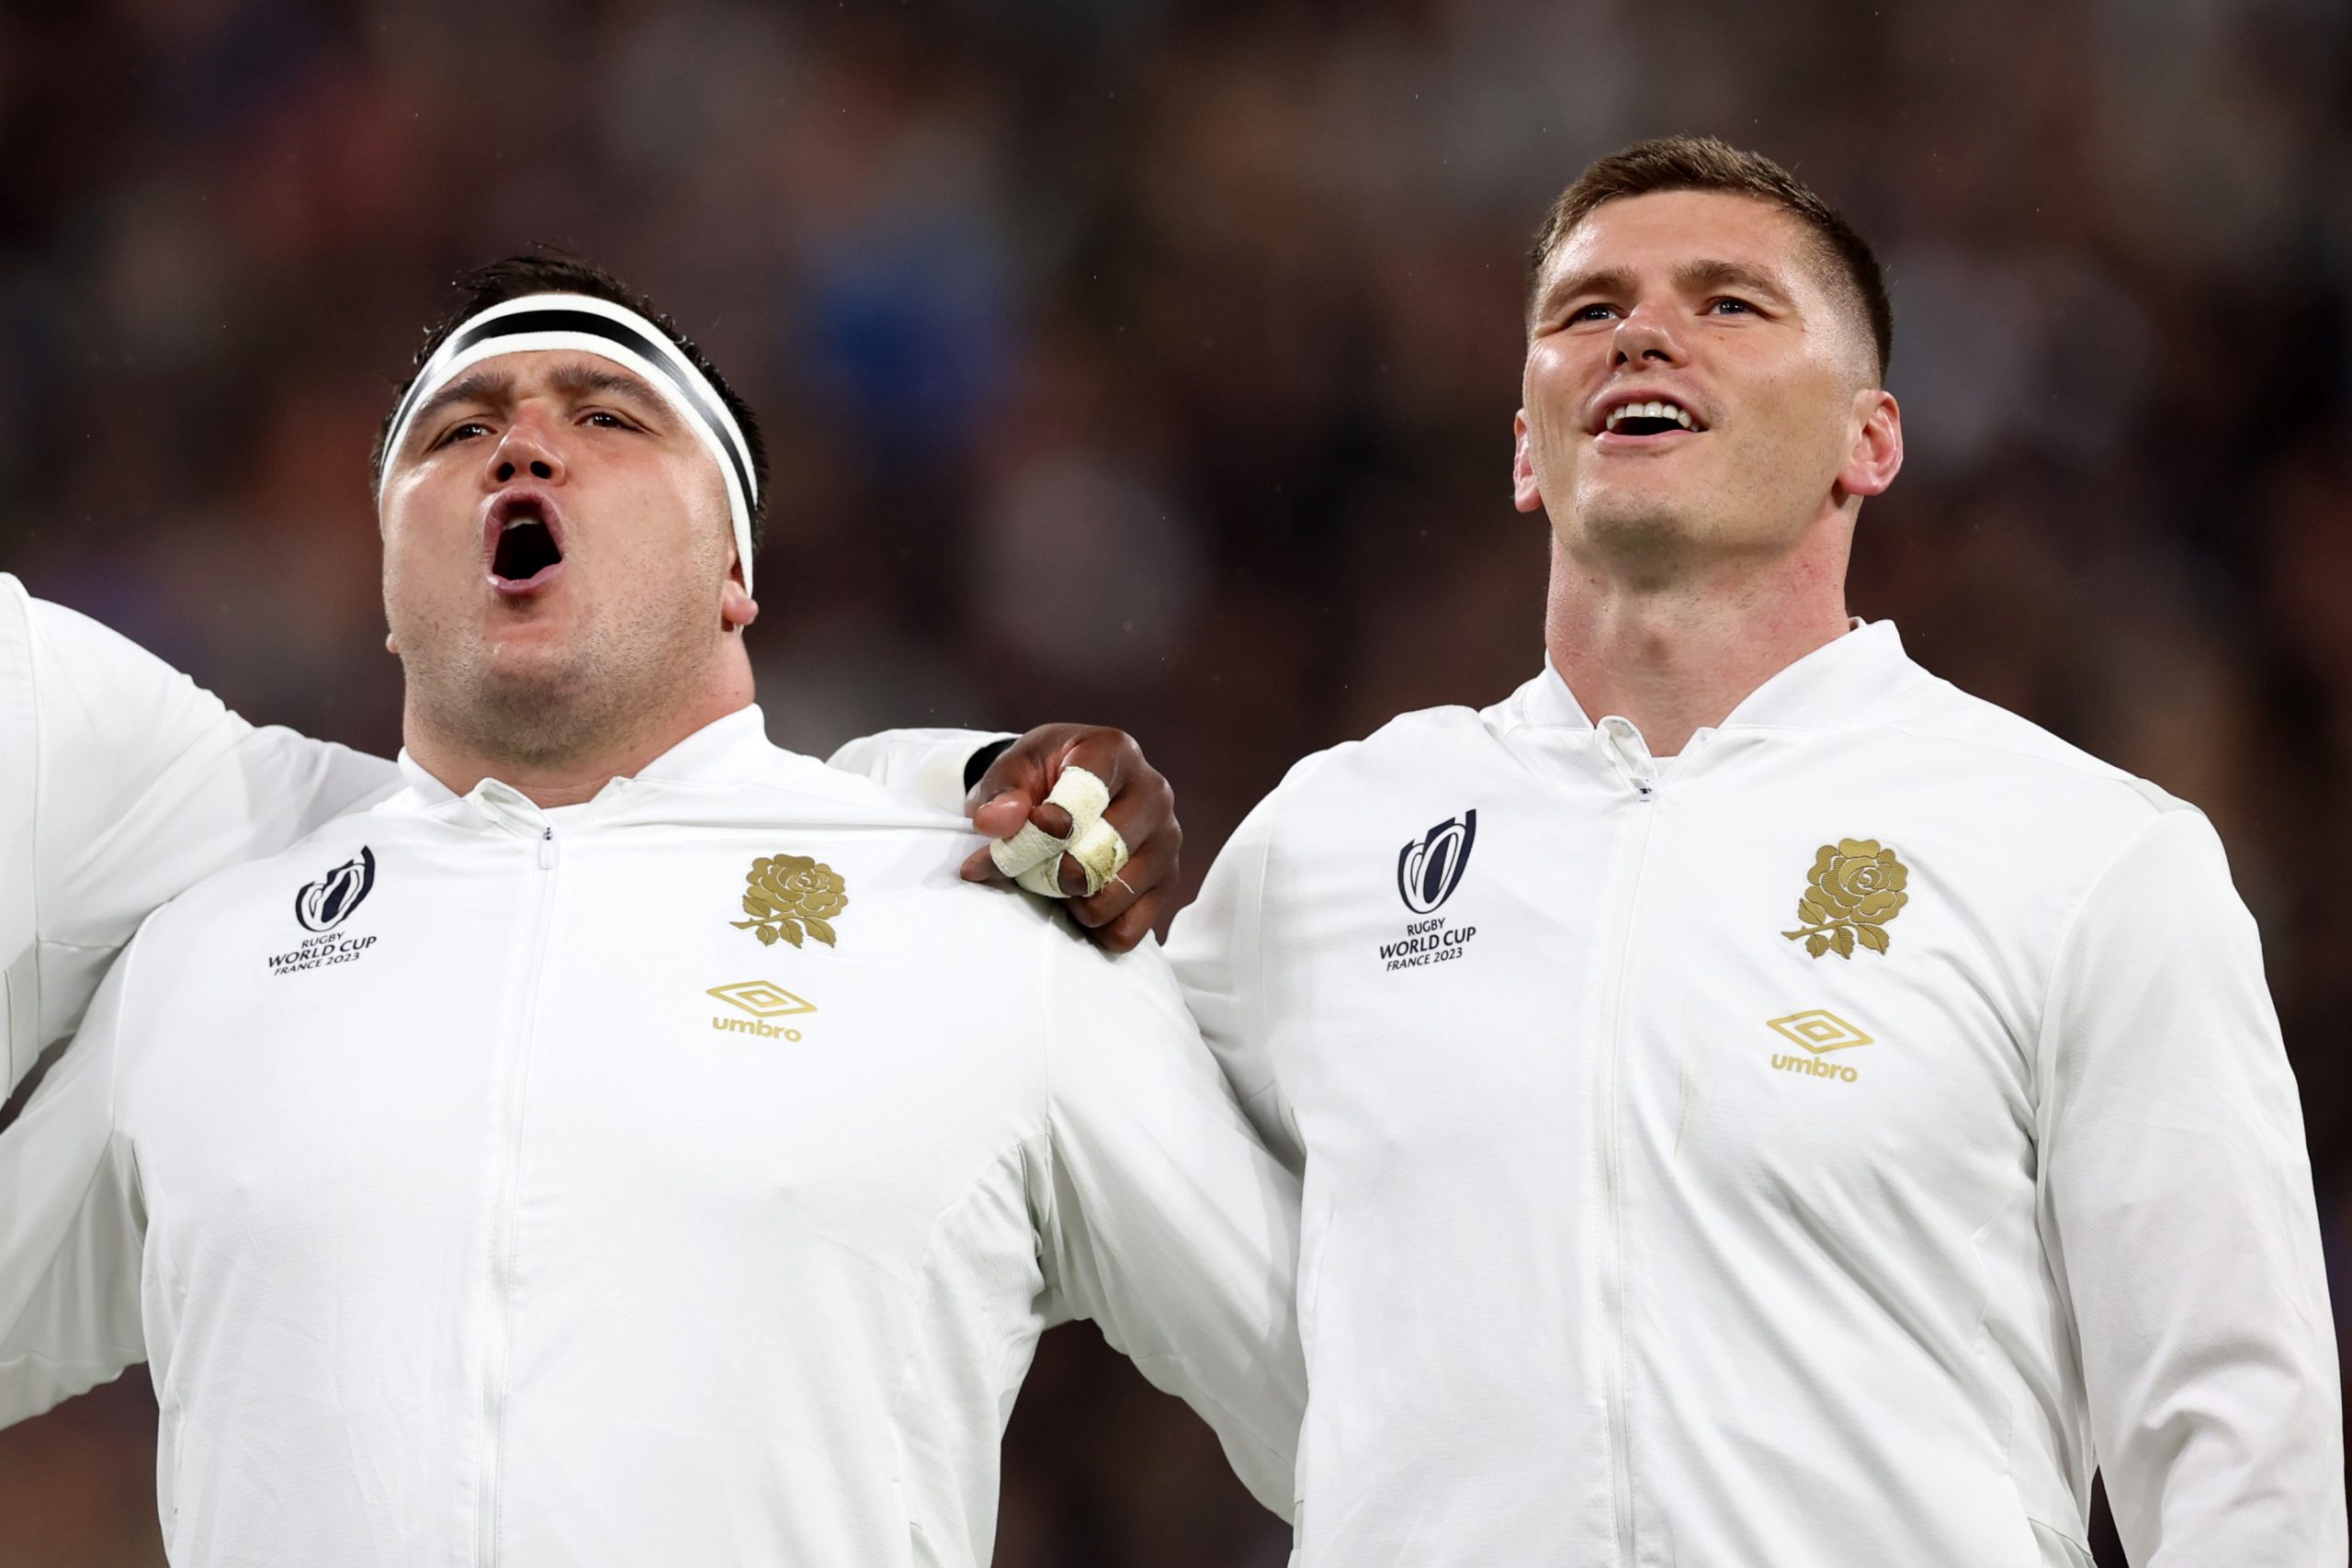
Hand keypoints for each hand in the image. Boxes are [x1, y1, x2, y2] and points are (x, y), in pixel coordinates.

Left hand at [960, 724, 1178, 952]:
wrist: (1074, 792)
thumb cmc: (1045, 778)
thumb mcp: (1015, 768)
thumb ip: (1001, 792)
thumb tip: (995, 822)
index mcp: (1114, 752)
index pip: (1087, 791)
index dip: (1051, 822)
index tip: (1030, 834)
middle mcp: (1152, 793)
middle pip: (1102, 850)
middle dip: (1052, 870)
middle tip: (1028, 869)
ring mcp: (1165, 840)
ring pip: (1112, 895)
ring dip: (1070, 902)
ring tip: (1055, 882)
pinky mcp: (1167, 882)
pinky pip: (1127, 929)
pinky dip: (1094, 928)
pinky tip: (1080, 903)